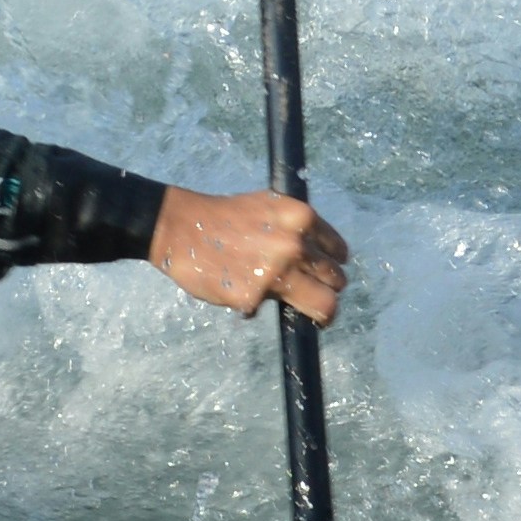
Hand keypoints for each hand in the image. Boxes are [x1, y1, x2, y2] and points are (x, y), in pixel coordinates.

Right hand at [152, 182, 348, 325]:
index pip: (339, 253)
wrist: (181, 227)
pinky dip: (257, 305)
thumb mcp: (269, 209)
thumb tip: (317, 259)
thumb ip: (296, 231)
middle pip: (337, 282)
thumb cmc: (225, 217)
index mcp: (302, 217)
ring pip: (325, 306)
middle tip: (309, 294)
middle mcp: (296, 245)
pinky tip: (241, 290)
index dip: (332, 266)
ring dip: (313, 310)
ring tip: (294, 305)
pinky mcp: (254, 297)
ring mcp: (277, 273)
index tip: (325, 276)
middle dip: (326, 290)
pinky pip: (270, 311)